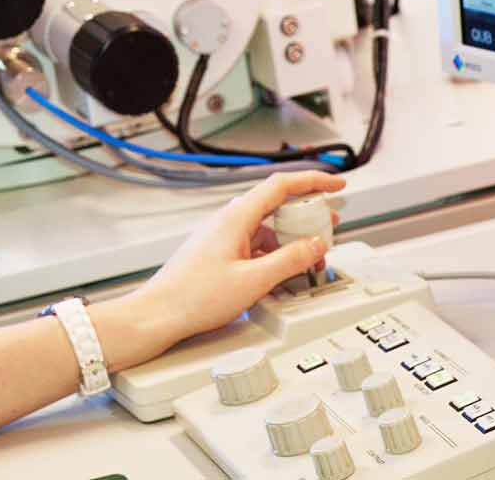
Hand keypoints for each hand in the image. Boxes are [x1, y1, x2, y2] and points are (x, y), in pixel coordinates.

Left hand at [127, 171, 345, 351]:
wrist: (158, 314)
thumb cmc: (193, 297)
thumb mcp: (253, 281)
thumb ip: (289, 261)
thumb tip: (316, 245)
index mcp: (236, 217)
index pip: (281, 185)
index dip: (313, 181)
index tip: (336, 184)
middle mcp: (228, 221)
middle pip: (276, 206)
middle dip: (307, 214)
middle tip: (330, 224)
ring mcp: (223, 237)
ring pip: (267, 229)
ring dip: (292, 240)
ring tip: (312, 257)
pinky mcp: (219, 253)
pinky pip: (255, 245)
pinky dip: (275, 254)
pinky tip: (284, 271)